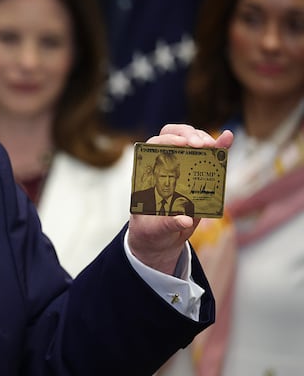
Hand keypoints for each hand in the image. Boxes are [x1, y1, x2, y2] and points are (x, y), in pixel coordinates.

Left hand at [127, 124, 233, 274]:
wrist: (161, 241)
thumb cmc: (151, 232)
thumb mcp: (154, 230)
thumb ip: (166, 225)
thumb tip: (184, 220)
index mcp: (148, 174)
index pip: (153, 147)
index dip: (166, 141)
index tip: (181, 144)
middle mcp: (165, 167)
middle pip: (173, 137)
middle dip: (187, 135)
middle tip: (200, 145)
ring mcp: (183, 169)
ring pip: (192, 143)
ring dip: (204, 139)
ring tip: (213, 146)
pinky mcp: (199, 177)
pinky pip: (210, 158)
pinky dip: (220, 147)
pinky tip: (228, 138)